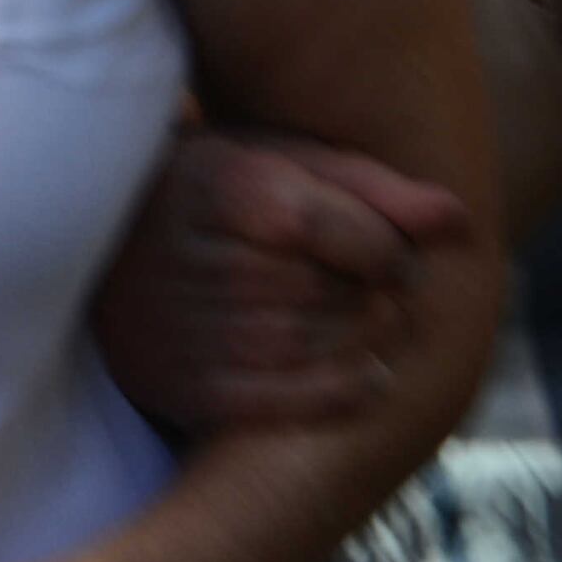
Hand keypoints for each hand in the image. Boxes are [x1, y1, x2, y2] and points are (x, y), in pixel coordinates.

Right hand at [91, 126, 476, 431]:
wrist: (104, 243)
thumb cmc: (218, 193)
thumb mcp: (279, 162)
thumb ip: (368, 186)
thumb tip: (458, 221)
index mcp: (208, 182)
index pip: (318, 223)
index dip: (379, 247)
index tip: (395, 257)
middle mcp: (184, 253)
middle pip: (315, 288)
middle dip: (370, 296)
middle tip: (383, 295)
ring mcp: (173, 323)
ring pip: (300, 346)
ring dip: (361, 343)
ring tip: (370, 326)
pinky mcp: (175, 382)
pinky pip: (277, 400)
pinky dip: (338, 392)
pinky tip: (366, 375)